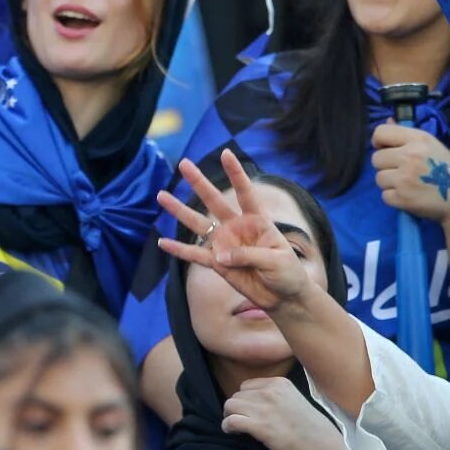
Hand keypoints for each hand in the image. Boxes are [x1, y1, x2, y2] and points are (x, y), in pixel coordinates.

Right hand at [158, 149, 314, 312]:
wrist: (284, 296)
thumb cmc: (288, 273)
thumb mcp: (277, 260)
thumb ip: (249, 254)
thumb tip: (220, 255)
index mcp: (258, 221)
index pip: (245, 193)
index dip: (235, 174)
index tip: (225, 153)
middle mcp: (237, 227)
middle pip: (214, 201)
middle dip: (199, 183)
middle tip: (183, 164)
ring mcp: (224, 244)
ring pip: (198, 224)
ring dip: (179, 210)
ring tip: (161, 195)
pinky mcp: (217, 263)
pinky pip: (194, 255)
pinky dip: (178, 250)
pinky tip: (162, 242)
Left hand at [221, 376, 342, 449]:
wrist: (321, 447)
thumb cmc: (312, 428)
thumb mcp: (295, 401)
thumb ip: (277, 398)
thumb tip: (256, 402)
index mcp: (280, 383)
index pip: (248, 385)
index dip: (245, 398)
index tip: (249, 410)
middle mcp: (269, 392)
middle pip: (237, 395)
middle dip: (237, 407)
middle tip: (242, 419)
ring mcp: (263, 408)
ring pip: (230, 405)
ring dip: (230, 415)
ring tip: (236, 426)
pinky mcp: (258, 425)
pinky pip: (231, 420)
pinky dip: (227, 426)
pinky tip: (232, 432)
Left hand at [370, 122, 449, 224]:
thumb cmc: (448, 172)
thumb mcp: (433, 146)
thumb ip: (407, 135)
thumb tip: (387, 121)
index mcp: (419, 139)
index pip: (380, 132)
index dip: (379, 142)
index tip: (386, 150)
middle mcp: (409, 156)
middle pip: (376, 158)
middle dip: (386, 166)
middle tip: (403, 172)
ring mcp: (404, 178)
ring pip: (378, 178)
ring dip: (390, 183)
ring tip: (409, 185)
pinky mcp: (401, 198)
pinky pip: (384, 195)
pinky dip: (394, 198)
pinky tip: (410, 196)